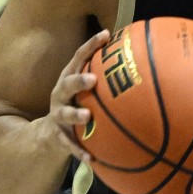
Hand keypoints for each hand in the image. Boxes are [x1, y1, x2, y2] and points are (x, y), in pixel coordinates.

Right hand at [46, 29, 107, 162]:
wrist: (50, 132)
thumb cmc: (78, 101)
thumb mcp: (87, 85)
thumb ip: (106, 75)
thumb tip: (142, 58)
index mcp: (69, 77)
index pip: (79, 57)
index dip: (91, 45)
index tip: (106, 34)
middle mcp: (60, 94)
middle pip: (67, 84)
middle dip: (79, 81)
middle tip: (93, 80)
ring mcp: (58, 115)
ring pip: (64, 114)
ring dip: (75, 115)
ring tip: (87, 116)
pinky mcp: (59, 136)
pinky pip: (69, 145)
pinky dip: (79, 151)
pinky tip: (91, 159)